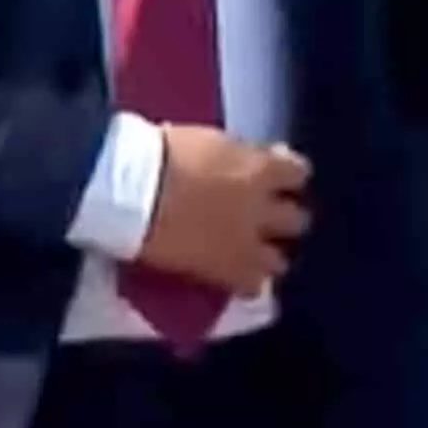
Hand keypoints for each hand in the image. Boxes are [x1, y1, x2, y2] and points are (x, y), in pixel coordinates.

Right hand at [138, 125, 312, 298]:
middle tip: (261, 218)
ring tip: (248, 255)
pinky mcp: (223, 272)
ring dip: (267, 256)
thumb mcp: (205, 140)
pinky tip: (231, 279)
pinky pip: (251, 287)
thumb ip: (232, 155)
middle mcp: (263, 208)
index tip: (269, 174)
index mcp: (260, 168)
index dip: (286, 175)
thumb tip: (242, 159)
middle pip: (296, 220)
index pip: (298, 172)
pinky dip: (245, 283)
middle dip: (282, 220)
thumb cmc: (156, 154)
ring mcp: (245, 244)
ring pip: (279, 260)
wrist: (129, 191)